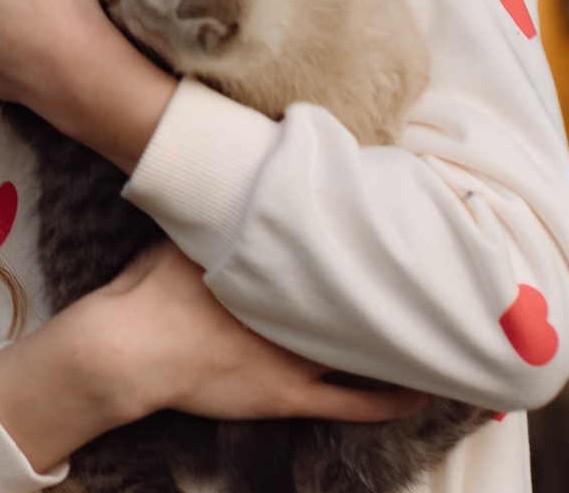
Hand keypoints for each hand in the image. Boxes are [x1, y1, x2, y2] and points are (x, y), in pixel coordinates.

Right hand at [0, 242, 427, 472]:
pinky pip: (352, 402)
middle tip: (438, 268)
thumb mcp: (189, 232)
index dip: (379, 236)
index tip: (408, 218)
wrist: (128, 348)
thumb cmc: (154, 286)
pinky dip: (389, 399)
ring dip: (401, 336)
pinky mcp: (287, 395)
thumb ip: (223, 209)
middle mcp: (298, 310)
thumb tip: (238, 166)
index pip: (343, 245)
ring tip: (440, 323)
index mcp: (277, 264)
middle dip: (399, 281)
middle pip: (364, 293)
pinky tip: (420, 391)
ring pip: (367, 346)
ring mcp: (297, 357)